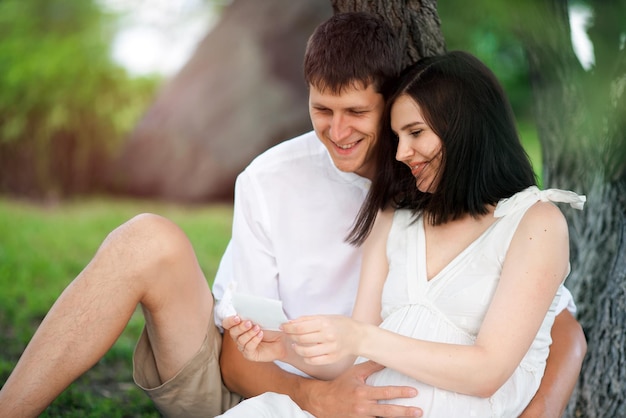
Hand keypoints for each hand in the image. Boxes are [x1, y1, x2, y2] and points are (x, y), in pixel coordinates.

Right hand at [222, 315, 286, 361]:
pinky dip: (254, 340)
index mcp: (239, 325)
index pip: (227, 323)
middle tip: (249, 322)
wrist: (283, 339)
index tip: (237, 317)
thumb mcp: (264, 318)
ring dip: (249, 333)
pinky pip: (248, 348)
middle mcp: (239, 336)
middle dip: (240, 327)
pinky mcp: (249, 354)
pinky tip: (260, 335)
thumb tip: (252, 308)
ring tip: (258, 328)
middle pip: (232, 332)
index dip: (230, 320)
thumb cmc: (271, 327)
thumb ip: (256, 314)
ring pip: (240, 340)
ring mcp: (243, 346)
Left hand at [282, 315, 360, 364]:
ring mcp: (330, 348)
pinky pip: (313, 361)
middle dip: (290, 336)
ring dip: (297, 348)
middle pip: (301, 338)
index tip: (283, 327)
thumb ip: (308, 319)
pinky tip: (305, 353)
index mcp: (324, 323)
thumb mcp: (326, 317)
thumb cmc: (341, 325)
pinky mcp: (332, 358)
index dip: (288, 327)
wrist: (358, 336)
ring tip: (295, 345)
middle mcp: (327, 336)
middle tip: (287, 334)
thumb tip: (291, 322)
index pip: (300, 327)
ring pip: (305, 351)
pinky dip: (305, 357)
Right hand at [297, 361, 421, 417]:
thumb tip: (384, 357)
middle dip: (405, 412)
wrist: (322, 402)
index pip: (385, 393)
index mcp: (363, 393)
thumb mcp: (354, 373)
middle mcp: (363, 407)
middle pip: (388, 411)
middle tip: (419, 411)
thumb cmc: (340, 385)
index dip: (400, 392)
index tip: (414, 392)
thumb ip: (370, 367)